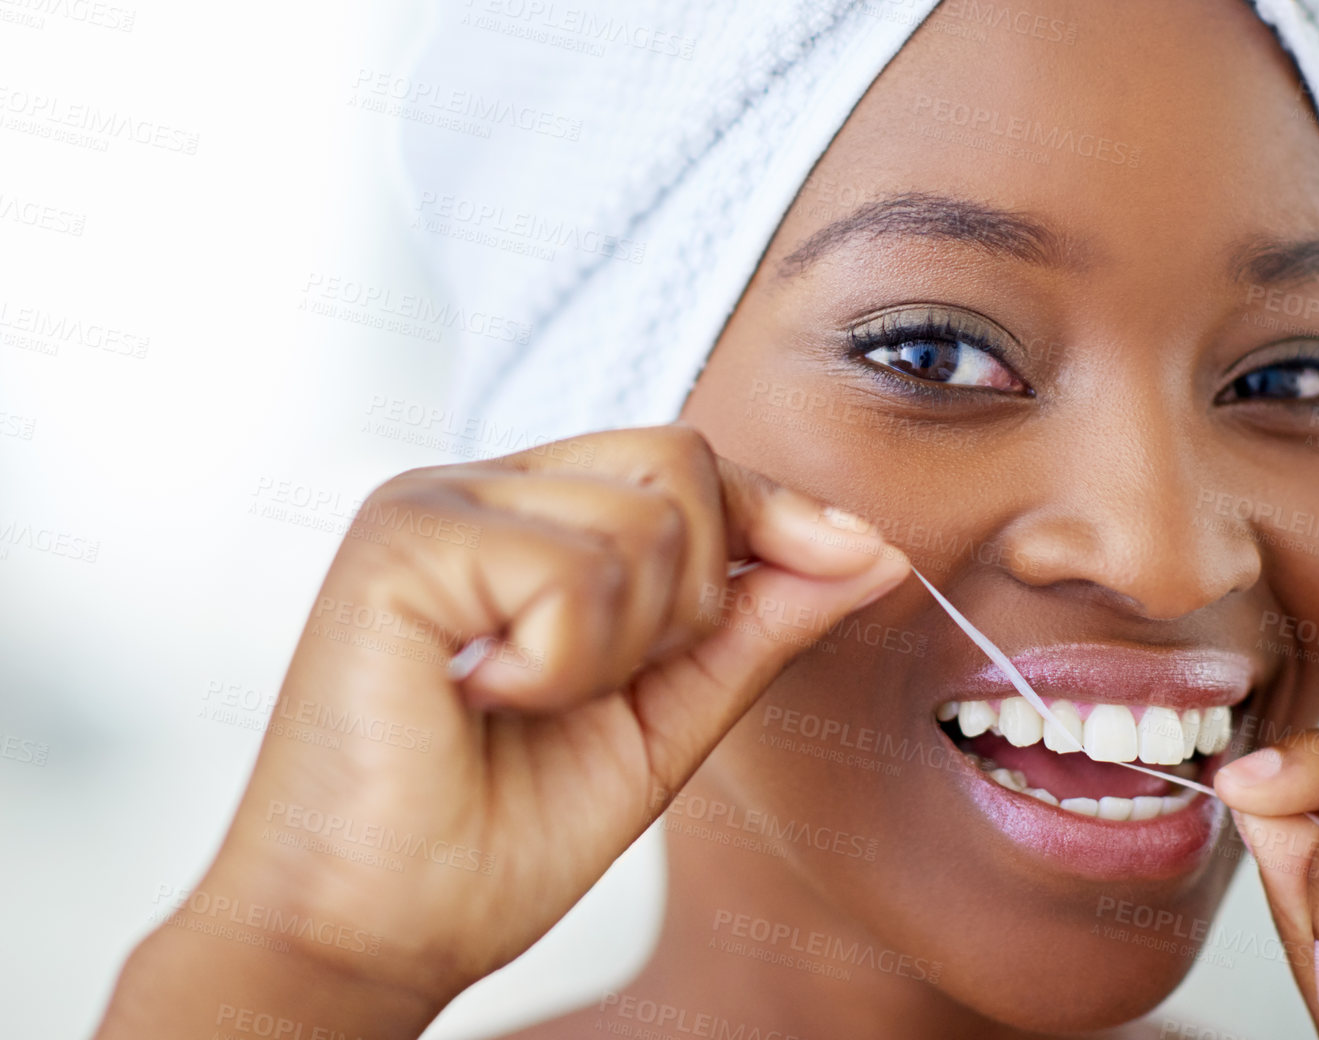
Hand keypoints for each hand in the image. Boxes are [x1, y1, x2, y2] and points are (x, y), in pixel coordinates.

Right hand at [96, 424, 908, 1038]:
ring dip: (617, 651)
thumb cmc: (491, 838)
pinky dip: (561, 664)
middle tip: (592, 687)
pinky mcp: (400, 541)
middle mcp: (480, 490)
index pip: (686, 463)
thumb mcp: (663, 720)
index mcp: (531, 518)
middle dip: (690, 600)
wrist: (368, 934)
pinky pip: (571, 573)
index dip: (777, 512)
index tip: (858, 556)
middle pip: (682, 464)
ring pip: (643, 524)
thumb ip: (755, 625)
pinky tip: (484, 697)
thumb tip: (870, 550)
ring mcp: (435, 503)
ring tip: (524, 702)